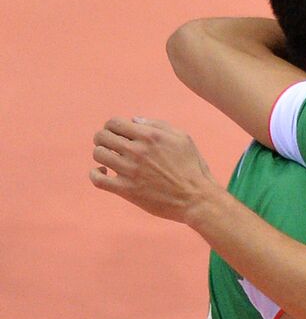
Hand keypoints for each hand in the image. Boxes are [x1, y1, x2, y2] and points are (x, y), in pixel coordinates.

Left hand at [90, 117, 218, 221]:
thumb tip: (133, 120)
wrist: (197, 199)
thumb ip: (158, 125)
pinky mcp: (126, 189)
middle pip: (102, 137)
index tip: (118, 135)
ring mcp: (130, 171)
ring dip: (102, 155)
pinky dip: (95, 174)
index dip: (112, 127)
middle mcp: (137, 151)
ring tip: (111, 160)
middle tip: (112, 147)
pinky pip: (97, 179)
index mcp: (150, 136)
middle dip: (104, 139)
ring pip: (98, 155)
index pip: (114, 123)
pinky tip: (104, 173)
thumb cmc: (193, 168)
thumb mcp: (183, 139)